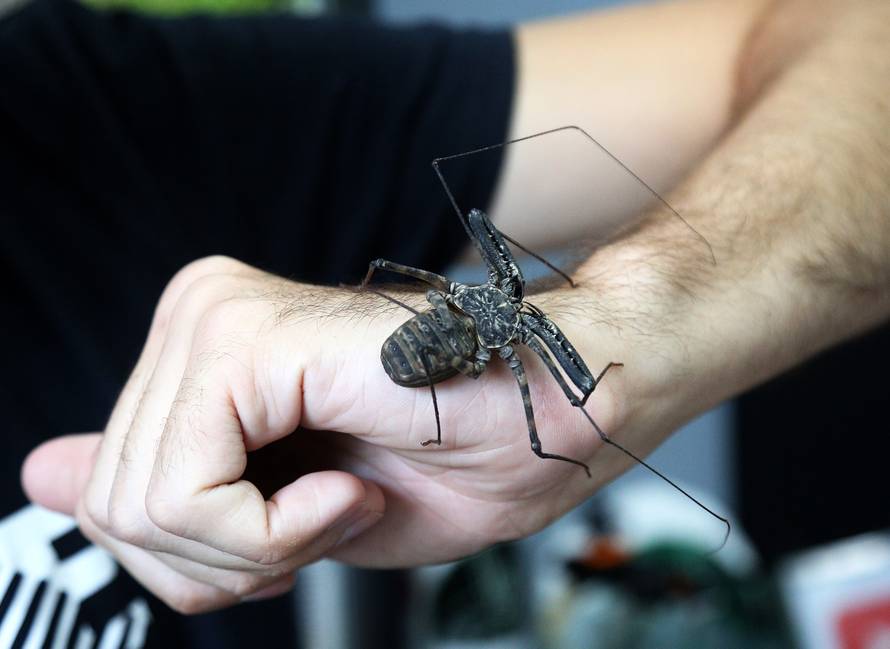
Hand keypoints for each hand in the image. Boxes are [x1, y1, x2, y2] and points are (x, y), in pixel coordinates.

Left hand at [21, 255, 638, 612]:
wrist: (565, 399)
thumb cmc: (461, 451)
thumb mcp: (289, 508)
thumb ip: (163, 486)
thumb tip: (41, 472)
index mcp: (203, 350)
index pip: (114, 494)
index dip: (205, 560)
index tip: (299, 530)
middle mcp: (196, 315)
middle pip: (117, 506)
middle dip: (228, 560)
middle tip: (327, 516)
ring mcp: (215, 317)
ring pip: (139, 508)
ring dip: (257, 546)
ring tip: (344, 496)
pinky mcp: (248, 339)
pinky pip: (187, 491)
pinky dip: (270, 532)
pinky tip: (346, 488)